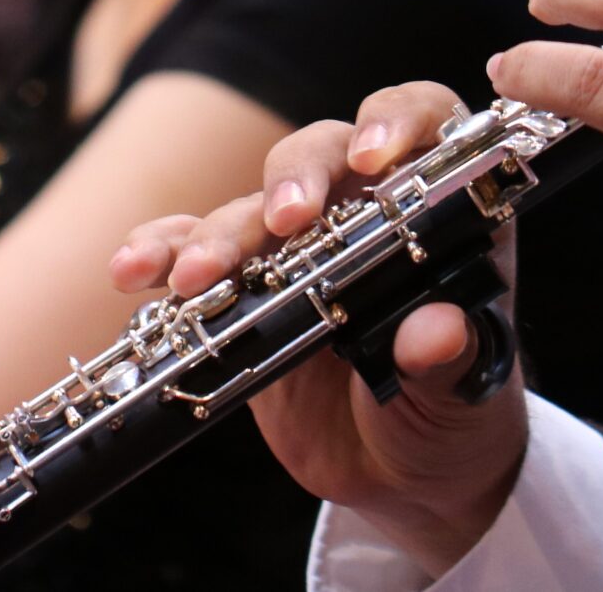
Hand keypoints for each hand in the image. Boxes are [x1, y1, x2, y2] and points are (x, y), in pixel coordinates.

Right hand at [110, 84, 527, 576]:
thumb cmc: (453, 421)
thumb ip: (453, 362)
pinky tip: (135, 272)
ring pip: (249, 206)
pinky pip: (190, 250)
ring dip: (216, 233)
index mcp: (437, 217)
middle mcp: (364, 212)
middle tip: (285, 222)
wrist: (399, 480)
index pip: (426, 125)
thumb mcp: (467, 400)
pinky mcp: (244, 286)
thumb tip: (437, 332)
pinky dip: (161, 252)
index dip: (401, 121)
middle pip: (322, 151)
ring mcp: (298, 247)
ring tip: (195, 278)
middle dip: (297, 177)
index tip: (375, 157)